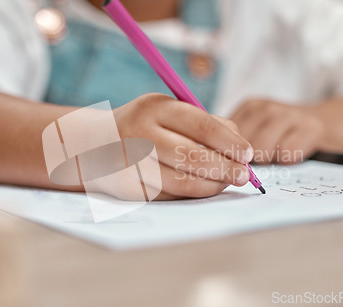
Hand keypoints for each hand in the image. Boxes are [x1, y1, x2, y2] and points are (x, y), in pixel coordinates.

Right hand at [113, 93, 252, 199]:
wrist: (94, 144)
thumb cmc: (143, 125)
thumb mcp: (167, 111)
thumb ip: (204, 122)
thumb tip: (241, 146)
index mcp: (155, 108)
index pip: (201, 125)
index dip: (229, 142)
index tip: (248, 154)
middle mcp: (140, 134)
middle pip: (193, 156)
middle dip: (225, 168)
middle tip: (243, 176)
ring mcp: (132, 163)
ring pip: (182, 182)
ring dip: (211, 185)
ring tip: (226, 183)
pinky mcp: (129, 188)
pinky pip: (169, 195)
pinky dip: (191, 194)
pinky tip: (202, 189)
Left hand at [230, 99, 324, 163]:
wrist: (321, 120)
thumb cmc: (281, 131)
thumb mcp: (256, 126)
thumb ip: (234, 138)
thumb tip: (217, 159)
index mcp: (249, 106)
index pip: (226, 136)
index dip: (231, 152)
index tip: (240, 157)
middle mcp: (266, 107)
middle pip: (242, 146)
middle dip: (249, 159)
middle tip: (262, 156)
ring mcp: (288, 115)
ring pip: (261, 151)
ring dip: (268, 160)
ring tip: (276, 153)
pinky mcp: (309, 128)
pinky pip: (286, 155)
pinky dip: (287, 160)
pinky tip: (292, 152)